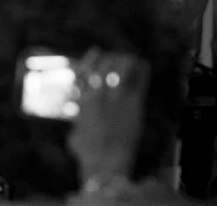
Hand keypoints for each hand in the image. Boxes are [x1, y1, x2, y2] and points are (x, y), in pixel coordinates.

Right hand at [67, 48, 149, 188]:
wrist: (105, 163)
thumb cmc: (89, 155)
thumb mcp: (76, 137)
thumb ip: (77, 126)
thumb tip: (75, 130)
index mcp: (83, 100)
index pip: (83, 71)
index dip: (90, 59)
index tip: (95, 53)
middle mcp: (97, 94)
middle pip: (102, 63)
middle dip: (109, 58)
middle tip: (116, 60)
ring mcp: (116, 97)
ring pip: (120, 64)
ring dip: (124, 59)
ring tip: (128, 61)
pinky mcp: (133, 102)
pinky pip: (140, 75)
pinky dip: (140, 66)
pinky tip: (141, 66)